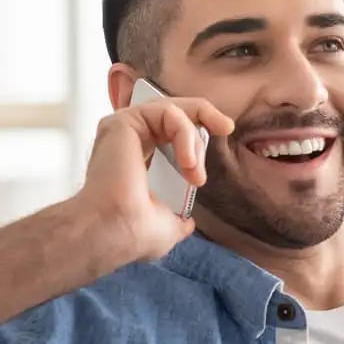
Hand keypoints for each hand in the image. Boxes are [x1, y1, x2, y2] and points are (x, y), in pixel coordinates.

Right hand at [68, 96, 234, 264]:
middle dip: (204, 113)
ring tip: (195, 171)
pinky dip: (184, 134)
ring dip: (193, 137)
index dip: (195, 130)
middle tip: (226, 127)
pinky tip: (188, 162)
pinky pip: (166, 113)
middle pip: (172, 110)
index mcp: (137, 159)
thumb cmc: (132, 234)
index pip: (169, 131)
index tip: (223, 134)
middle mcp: (128, 141)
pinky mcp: (123, 123)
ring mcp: (124, 130)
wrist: (116, 234)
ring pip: (172, 110)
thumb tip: (187, 222)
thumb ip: (178, 217)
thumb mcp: (168, 225)